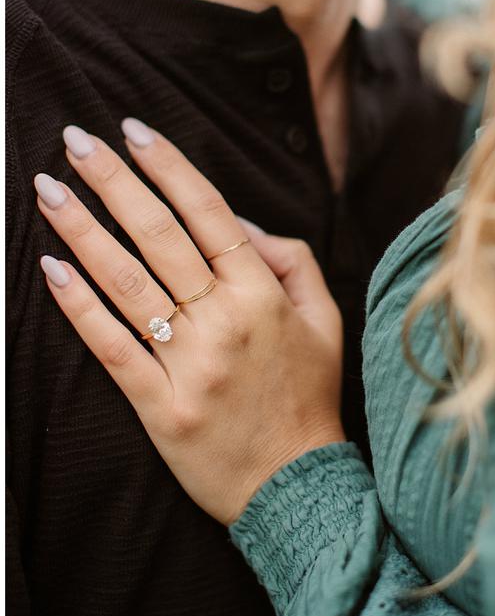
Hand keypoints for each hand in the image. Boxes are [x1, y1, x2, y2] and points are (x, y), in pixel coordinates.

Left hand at [35, 120, 344, 524]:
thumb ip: (292, 261)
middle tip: (76, 139)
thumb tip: (240, 222)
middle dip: (114, 181)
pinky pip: (111, 346)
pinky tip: (50, 268)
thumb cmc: (309, 398)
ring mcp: (189, 363)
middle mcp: (225, 321)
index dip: (170, 168)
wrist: (296, 484)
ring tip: (48, 189)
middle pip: (160, 236)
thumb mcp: (325, 320)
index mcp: (264, 295)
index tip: (136, 130)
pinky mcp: (158, 404)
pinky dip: (79, 306)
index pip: (210, 214)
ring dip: (83, 229)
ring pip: (127, 282)